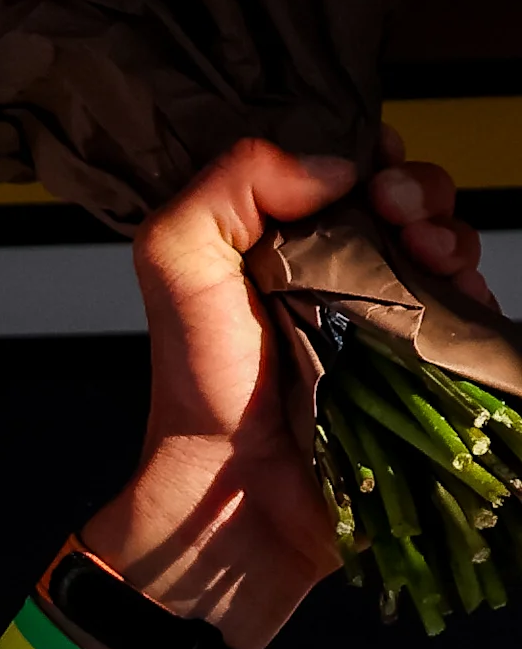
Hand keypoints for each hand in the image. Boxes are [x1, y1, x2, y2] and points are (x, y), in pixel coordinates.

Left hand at [80, 139, 498, 648]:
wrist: (234, 490)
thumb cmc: (202, 387)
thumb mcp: (177, 261)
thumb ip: (229, 184)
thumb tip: (331, 166)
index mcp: (284, 246)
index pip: (347, 175)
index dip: (371, 158)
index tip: (371, 166)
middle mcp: (338, 278)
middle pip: (409, 204)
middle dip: (417, 189)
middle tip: (397, 209)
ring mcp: (383, 324)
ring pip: (446, 249)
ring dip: (449, 231)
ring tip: (426, 249)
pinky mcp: (420, 369)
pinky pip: (468, 313)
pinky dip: (471, 287)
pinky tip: (453, 287)